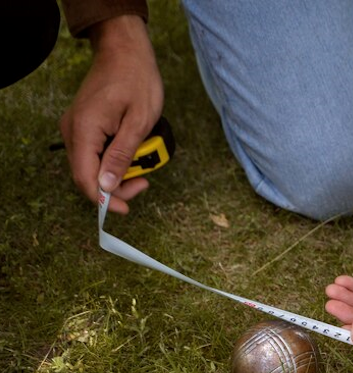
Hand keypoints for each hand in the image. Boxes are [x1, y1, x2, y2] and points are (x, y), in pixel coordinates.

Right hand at [60, 15, 162, 213]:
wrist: (126, 51)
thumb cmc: (137, 81)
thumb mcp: (139, 122)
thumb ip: (122, 156)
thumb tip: (106, 187)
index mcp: (84, 130)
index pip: (85, 179)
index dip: (105, 200)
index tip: (127, 208)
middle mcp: (73, 131)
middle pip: (87, 176)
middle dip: (115, 187)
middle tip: (144, 180)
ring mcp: (76, 128)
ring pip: (92, 167)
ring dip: (117, 174)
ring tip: (143, 165)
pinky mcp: (84, 126)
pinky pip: (95, 153)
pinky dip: (114, 160)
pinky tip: (133, 154)